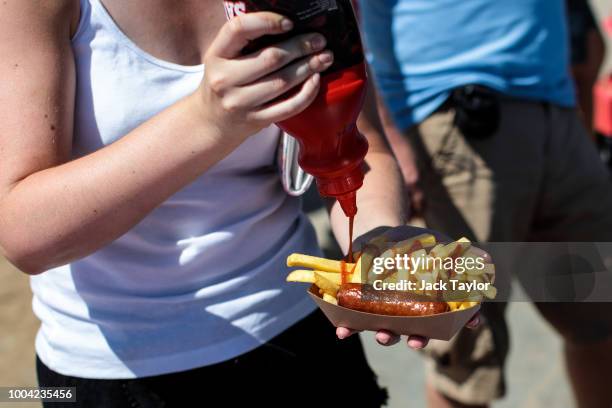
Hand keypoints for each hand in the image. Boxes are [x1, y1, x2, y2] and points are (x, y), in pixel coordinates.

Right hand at [199, 12, 333, 140]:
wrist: (212, 122)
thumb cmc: (225, 82)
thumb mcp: (223, 58)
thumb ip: (246, 42)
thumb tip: (290, 26)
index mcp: (217, 55)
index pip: (239, 29)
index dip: (267, 21)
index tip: (290, 23)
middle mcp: (225, 79)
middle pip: (270, 57)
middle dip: (301, 46)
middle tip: (319, 40)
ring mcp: (240, 103)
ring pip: (282, 82)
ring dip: (308, 67)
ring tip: (324, 58)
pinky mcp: (256, 120)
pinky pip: (288, 107)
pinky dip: (306, 93)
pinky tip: (315, 81)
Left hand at [336, 224, 482, 347]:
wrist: (377, 233)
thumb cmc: (412, 242)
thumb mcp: (435, 243)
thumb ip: (456, 253)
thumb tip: (486, 260)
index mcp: (433, 300)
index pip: (452, 315)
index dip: (463, 321)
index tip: (471, 323)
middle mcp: (412, 311)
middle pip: (418, 331)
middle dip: (418, 339)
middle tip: (417, 341)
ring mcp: (387, 310)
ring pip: (388, 330)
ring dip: (386, 337)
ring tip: (383, 336)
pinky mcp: (362, 306)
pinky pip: (354, 322)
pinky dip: (348, 329)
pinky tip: (342, 332)